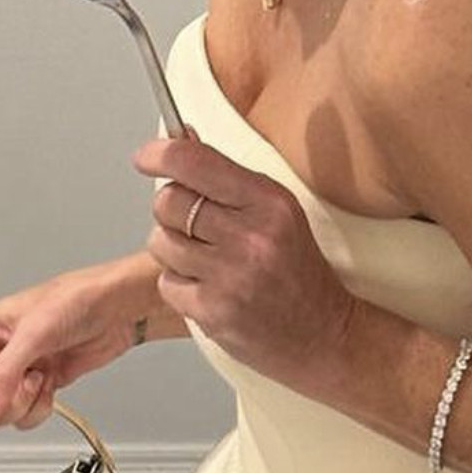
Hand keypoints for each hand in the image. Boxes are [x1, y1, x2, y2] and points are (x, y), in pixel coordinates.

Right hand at [0, 261, 143, 453]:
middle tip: (16, 390)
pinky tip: (51, 382)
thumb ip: (1, 376)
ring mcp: (14, 373)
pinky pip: (23, 415)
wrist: (116, 309)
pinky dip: (38, 407)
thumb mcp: (33, 334)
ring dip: (21, 405)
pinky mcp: (36, 386)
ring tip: (39, 377)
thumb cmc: (74, 300)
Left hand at [138, 134, 353, 392]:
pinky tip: (208, 287)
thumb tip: (181, 137)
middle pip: (168, 202)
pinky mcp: (213, 312)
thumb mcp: (276, 210)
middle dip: (170, 209)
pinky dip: (178, 284)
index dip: (160, 155)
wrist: (325, 335)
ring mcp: (231, 277)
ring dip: (172, 249)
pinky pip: (166, 283)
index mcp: (267, 201)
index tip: (145, 158)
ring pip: (160, 242)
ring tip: (205, 260)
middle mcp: (250, 236)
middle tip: (192, 224)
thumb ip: (226, 176)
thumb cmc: (298, 269)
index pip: (195, 163)